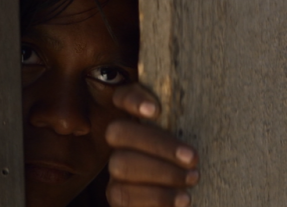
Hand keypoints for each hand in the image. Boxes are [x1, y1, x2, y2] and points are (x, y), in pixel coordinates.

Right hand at [105, 84, 198, 206]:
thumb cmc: (193, 166)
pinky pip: (124, 196)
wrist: (189, 194)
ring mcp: (114, 167)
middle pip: (118, 132)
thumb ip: (187, 123)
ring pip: (120, 163)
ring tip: (192, 179)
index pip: (121, 97)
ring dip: (161, 173)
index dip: (132, 100)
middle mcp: (120, 141)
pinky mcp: (116, 194)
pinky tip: (182, 199)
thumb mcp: (193, 140)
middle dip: (157, 145)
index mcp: (138, 119)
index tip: (156, 111)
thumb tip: (204, 104)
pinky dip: (156, 198)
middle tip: (192, 157)